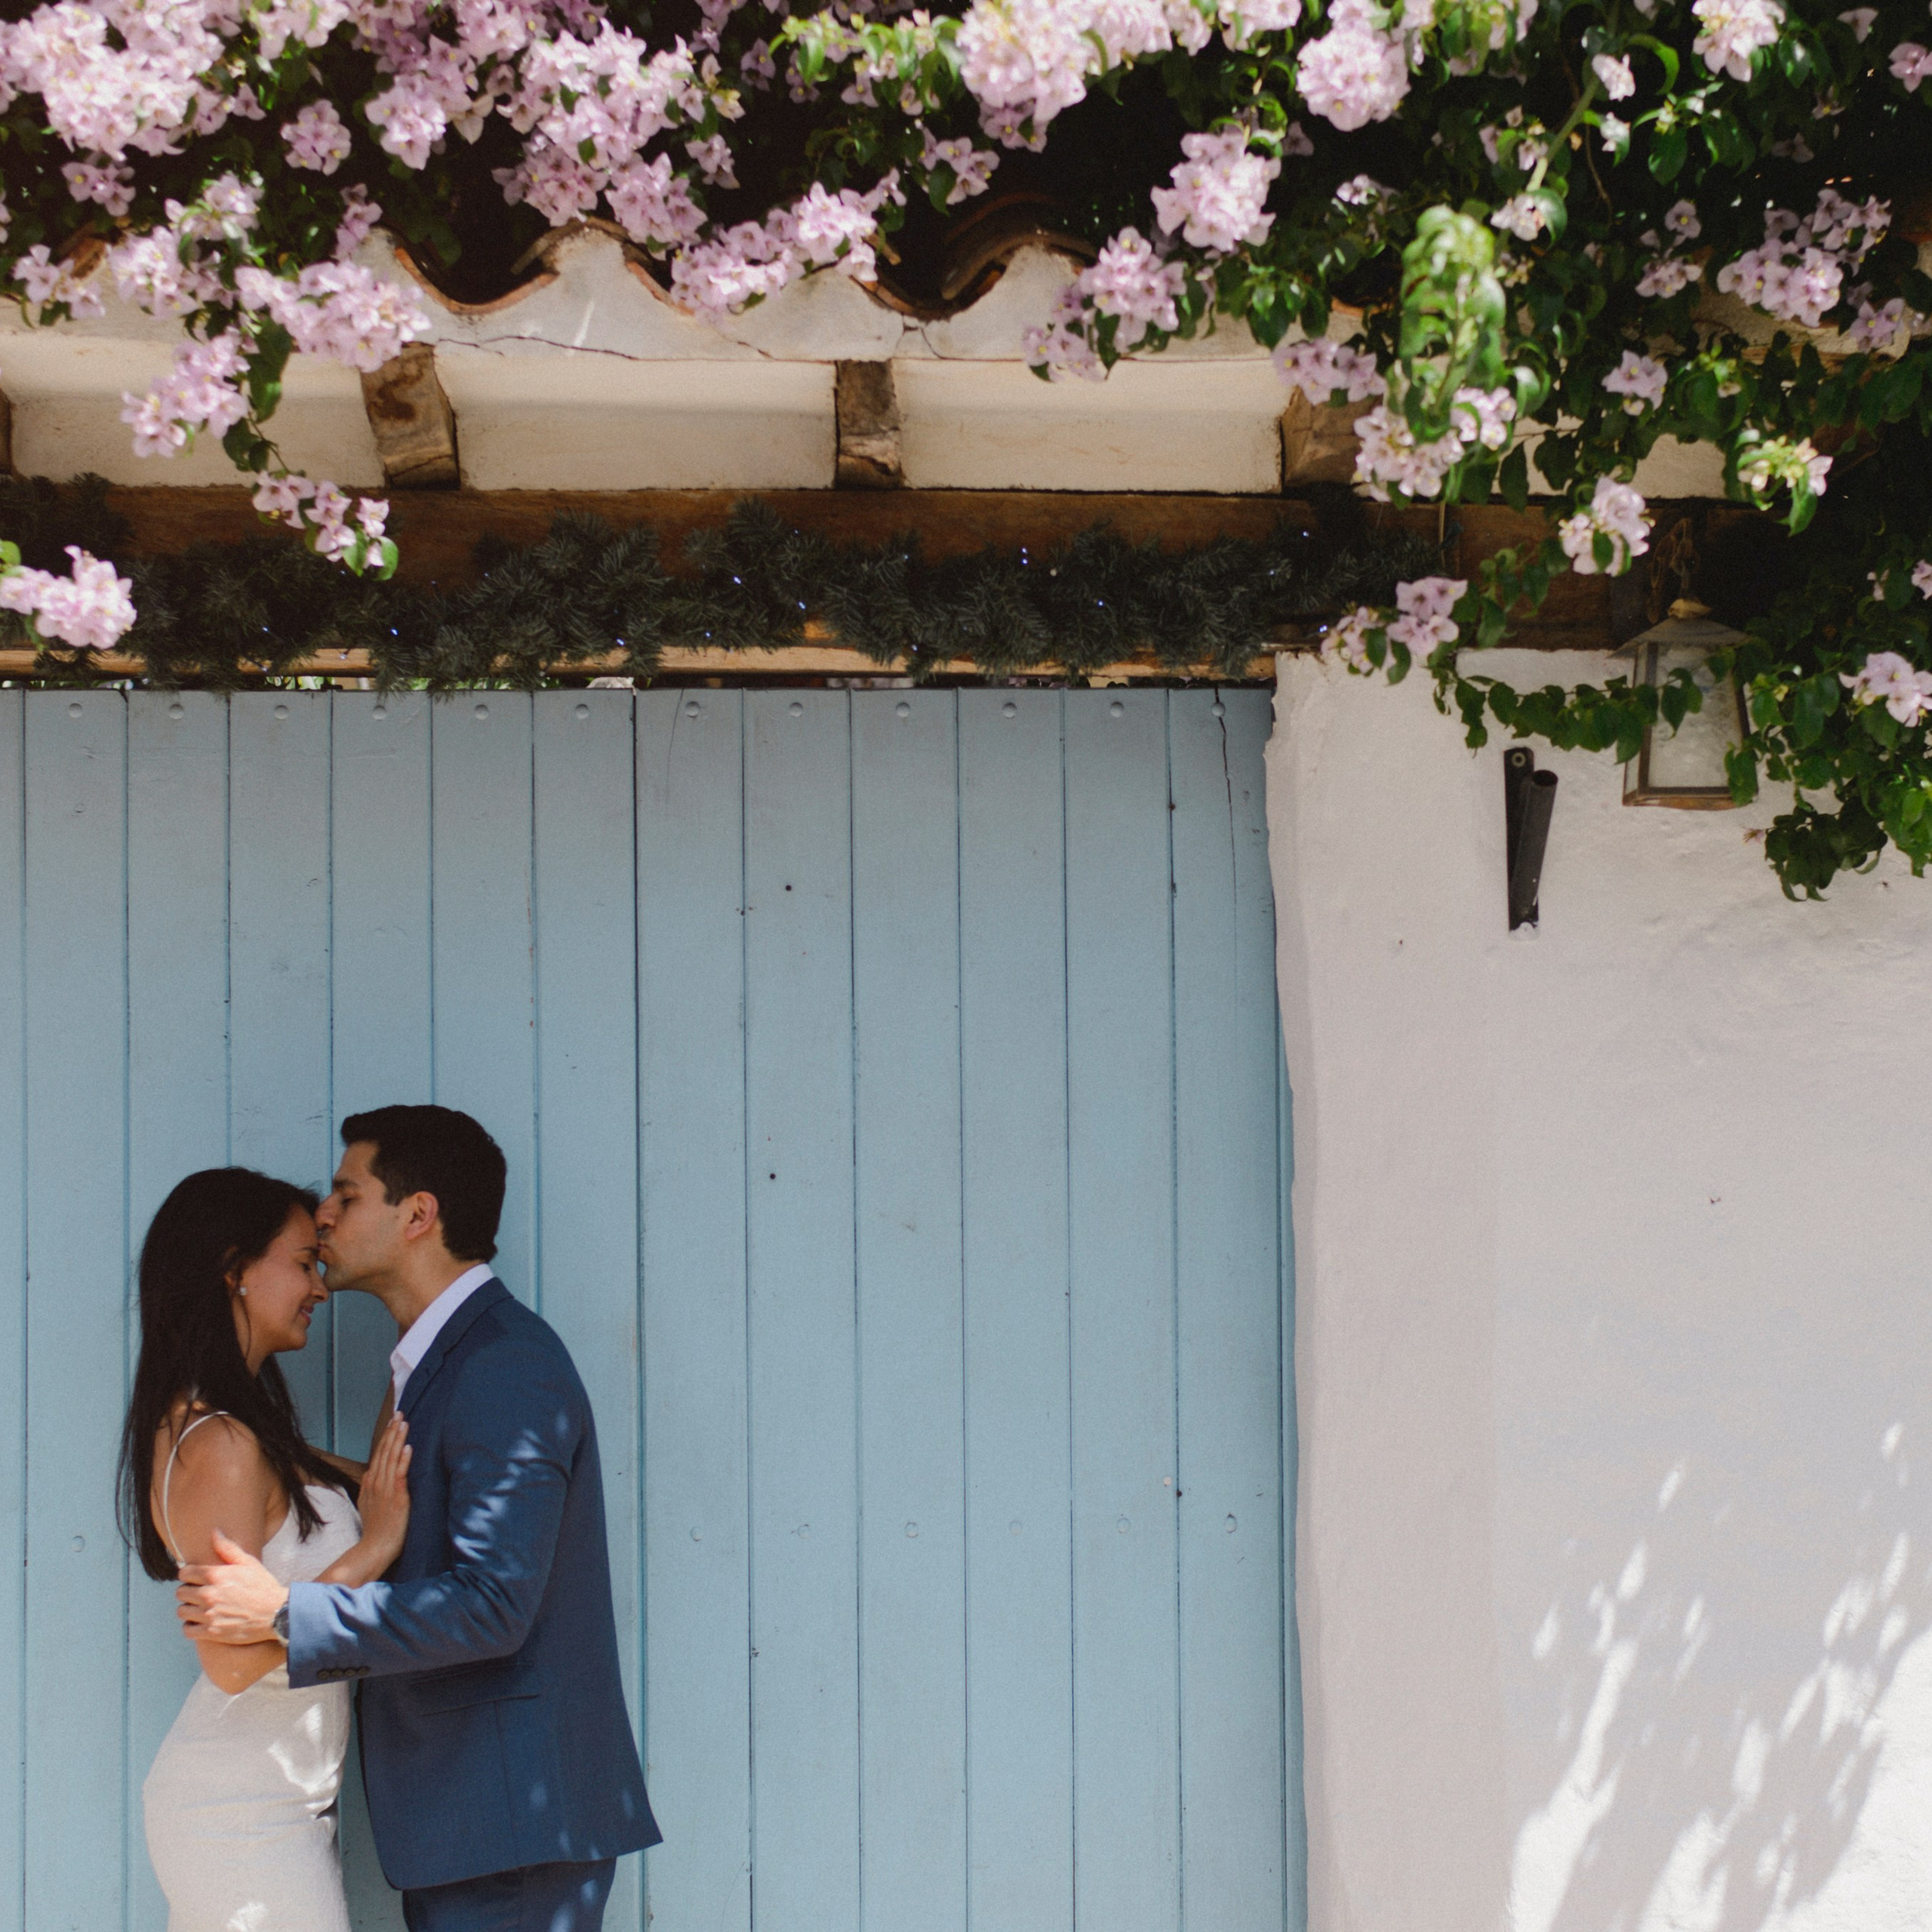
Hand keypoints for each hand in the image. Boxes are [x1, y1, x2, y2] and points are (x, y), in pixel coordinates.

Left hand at [177, 1530, 288, 1645]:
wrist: (277, 1614)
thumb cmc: (263, 1586)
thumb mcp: (249, 1563)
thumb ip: (228, 1548)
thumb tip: (214, 1532)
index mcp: (217, 1575)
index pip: (184, 1573)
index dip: (189, 1574)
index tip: (195, 1578)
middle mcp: (209, 1594)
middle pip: (180, 1593)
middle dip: (188, 1591)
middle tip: (199, 1593)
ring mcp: (209, 1615)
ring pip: (181, 1611)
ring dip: (188, 1609)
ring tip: (199, 1608)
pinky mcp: (211, 1632)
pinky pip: (187, 1630)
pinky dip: (191, 1627)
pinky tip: (200, 1622)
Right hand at [357, 1412, 411, 1565]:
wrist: (374, 1549)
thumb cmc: (376, 1529)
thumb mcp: (367, 1505)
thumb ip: (369, 1488)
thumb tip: (370, 1474)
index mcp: (371, 1483)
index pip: (379, 1454)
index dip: (386, 1437)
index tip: (392, 1421)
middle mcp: (376, 1483)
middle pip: (384, 1452)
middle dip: (392, 1432)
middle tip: (399, 1414)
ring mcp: (386, 1490)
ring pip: (391, 1459)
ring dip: (397, 1440)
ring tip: (403, 1423)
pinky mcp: (397, 1498)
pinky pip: (400, 1475)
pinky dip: (403, 1460)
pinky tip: (408, 1447)